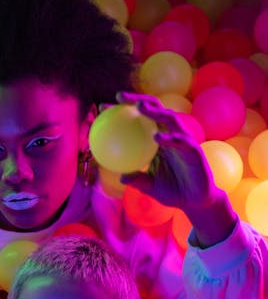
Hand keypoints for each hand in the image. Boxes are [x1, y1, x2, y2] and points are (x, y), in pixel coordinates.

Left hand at [116, 91, 219, 214]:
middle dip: (136, 99)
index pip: (138, 120)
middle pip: (153, 109)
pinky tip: (157, 137)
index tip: (102, 107)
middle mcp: (169, 135)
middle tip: (118, 96)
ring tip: (139, 107)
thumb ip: (137, 180)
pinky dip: (169, 138)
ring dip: (154, 111)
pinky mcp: (194, 150)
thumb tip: (121, 177)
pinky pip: (181, 141)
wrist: (196, 201)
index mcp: (156, 140)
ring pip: (169, 118)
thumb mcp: (150, 187)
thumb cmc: (172, 192)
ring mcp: (182, 140)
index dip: (121, 111)